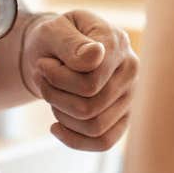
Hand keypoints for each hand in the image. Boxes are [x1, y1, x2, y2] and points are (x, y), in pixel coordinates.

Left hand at [21, 11, 138, 151]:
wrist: (57, 49)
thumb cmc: (55, 38)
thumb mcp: (54, 30)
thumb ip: (71, 42)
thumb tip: (95, 55)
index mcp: (117, 44)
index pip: (89, 82)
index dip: (57, 79)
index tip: (42, 64)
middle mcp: (131, 71)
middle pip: (90, 107)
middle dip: (55, 97)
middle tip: (42, 80)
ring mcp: (130, 96)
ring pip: (94, 127)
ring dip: (62, 115)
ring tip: (52, 95)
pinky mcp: (123, 117)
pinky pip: (103, 142)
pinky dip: (74, 140)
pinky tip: (55, 126)